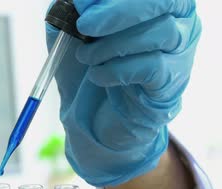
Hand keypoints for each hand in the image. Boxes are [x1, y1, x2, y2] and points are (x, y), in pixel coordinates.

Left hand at [46, 0, 200, 186]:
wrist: (93, 114)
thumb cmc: (89, 64)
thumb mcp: (71, 31)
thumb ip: (74, 9)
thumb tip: (77, 0)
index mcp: (158, 2)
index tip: (79, 5)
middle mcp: (179, 20)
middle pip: (163, 1)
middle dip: (119, 11)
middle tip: (84, 26)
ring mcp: (181, 52)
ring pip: (161, 33)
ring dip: (112, 46)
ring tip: (86, 57)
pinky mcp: (172, 83)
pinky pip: (152, 67)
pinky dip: (116, 70)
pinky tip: (97, 76)